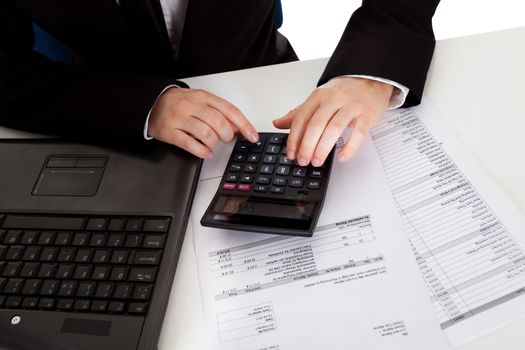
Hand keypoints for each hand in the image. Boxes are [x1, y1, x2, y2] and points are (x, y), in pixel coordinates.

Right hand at [148, 88, 258, 157]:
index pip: (230, 110)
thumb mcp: (202, 102)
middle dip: (227, 135)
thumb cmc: (181, 104)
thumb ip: (220, 112)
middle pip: (219, 123)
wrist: (153, 103)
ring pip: (206, 134)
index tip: (253, 136)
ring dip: (215, 143)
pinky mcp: (170, 131)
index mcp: (204, 97)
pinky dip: (202, 151)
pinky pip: (189, 144)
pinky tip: (206, 152)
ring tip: (214, 144)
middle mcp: (192, 105)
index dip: (244, 125)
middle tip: (226, 139)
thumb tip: (238, 127)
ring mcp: (180, 118)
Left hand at [273, 77, 392, 165]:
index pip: (302, 118)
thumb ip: (299, 112)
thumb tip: (278, 123)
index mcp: (319, 96)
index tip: (291, 153)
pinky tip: (342, 157)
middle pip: (316, 125)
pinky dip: (349, 147)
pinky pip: (358, 133)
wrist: (371, 78)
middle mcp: (333, 100)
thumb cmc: (343, 92)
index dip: (294, 138)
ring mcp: (351, 107)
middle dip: (307, 146)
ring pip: (334, 129)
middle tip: (303, 161)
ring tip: (317, 162)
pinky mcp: (366, 115)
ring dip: (323, 148)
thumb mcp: (318, 98)